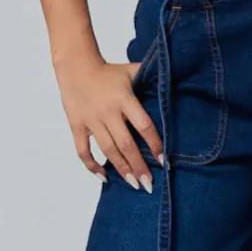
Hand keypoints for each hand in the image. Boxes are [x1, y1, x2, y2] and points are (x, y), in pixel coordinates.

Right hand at [55, 55, 164, 188]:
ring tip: (134, 184)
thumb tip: (176, 78)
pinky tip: (104, 177)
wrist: (75, 66)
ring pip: (107, 150)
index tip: (164, 161)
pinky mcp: (77, 125)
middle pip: (126, 144)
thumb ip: (152, 76)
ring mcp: (91, 120)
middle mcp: (108, 111)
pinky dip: (91, 166)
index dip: (154, 144)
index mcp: (124, 98)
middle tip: (149, 184)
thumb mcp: (132, 71)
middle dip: (138, 166)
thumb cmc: (109, 72)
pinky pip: (83, 150)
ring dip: (121, 169)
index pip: (143, 125)